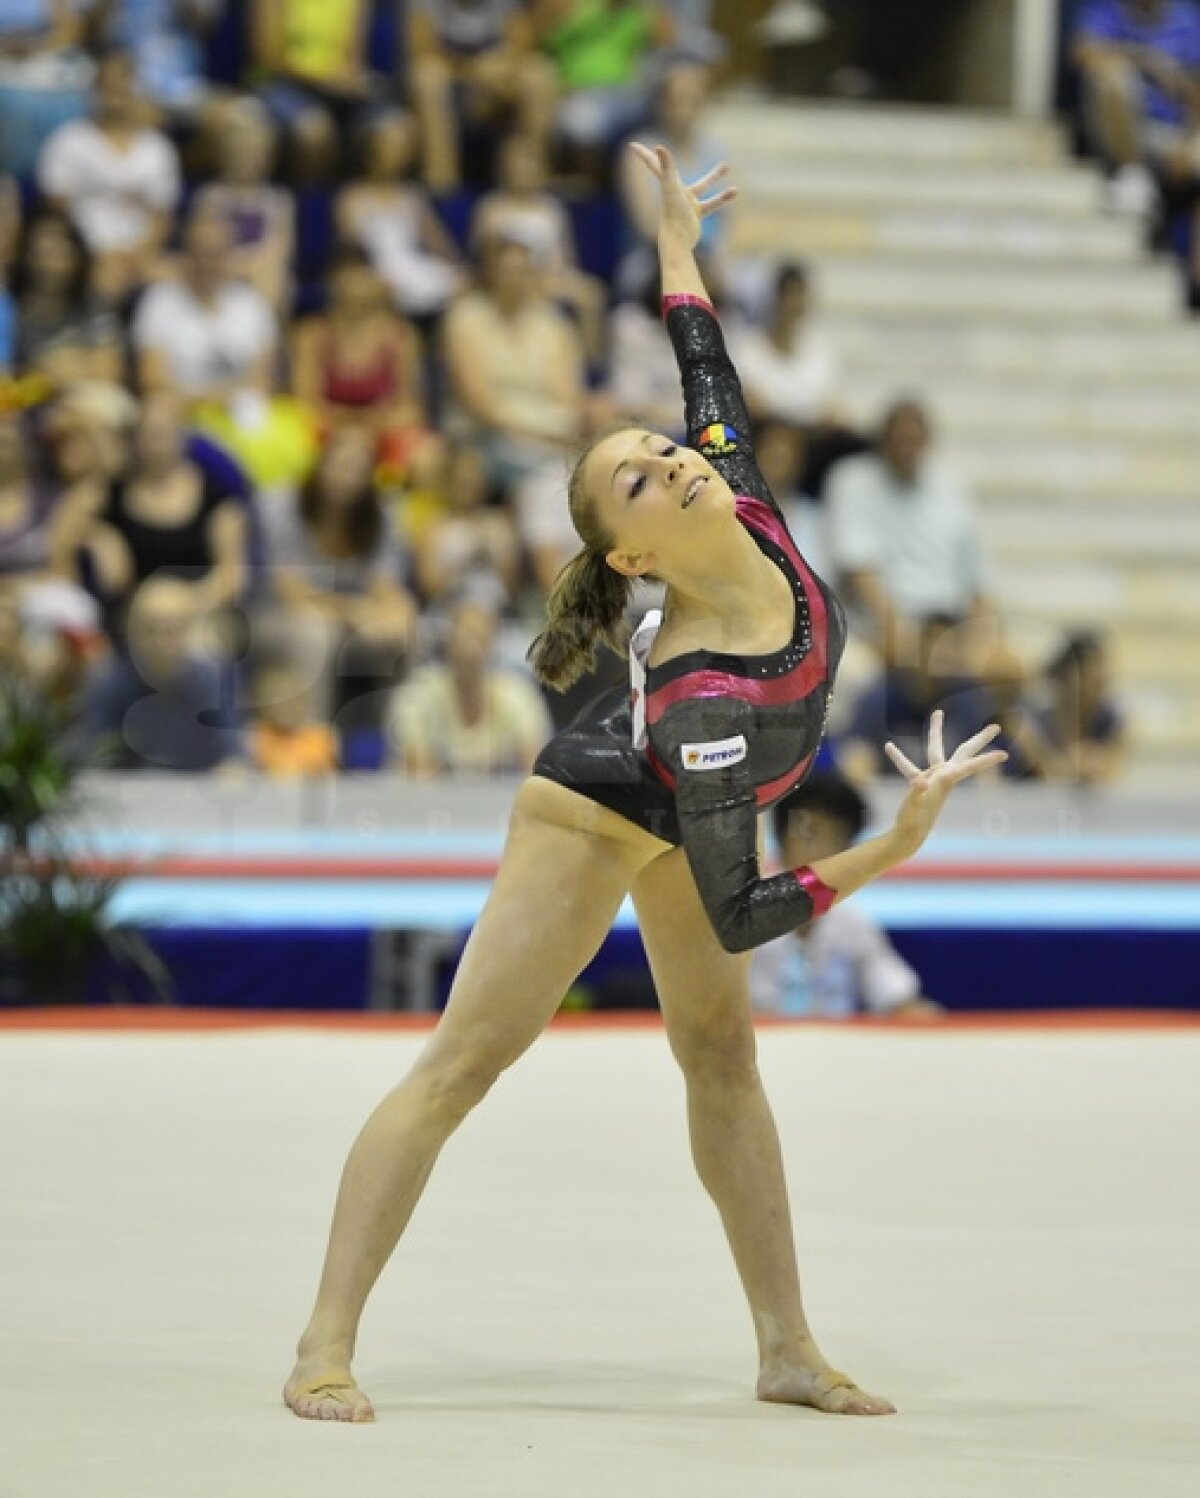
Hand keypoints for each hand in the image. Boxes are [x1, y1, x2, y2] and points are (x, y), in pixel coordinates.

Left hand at [628, 142, 736, 249]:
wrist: (678, 241)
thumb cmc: (673, 213)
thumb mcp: (671, 186)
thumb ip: (666, 166)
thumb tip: (658, 146)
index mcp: (667, 183)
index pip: (653, 163)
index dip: (643, 154)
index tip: (632, 146)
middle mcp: (675, 191)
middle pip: (670, 172)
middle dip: (665, 161)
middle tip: (659, 149)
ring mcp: (686, 203)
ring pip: (702, 186)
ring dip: (714, 176)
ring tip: (727, 165)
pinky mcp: (696, 214)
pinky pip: (711, 204)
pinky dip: (722, 198)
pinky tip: (735, 191)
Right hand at [885, 711, 1007, 851]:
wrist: (910, 834)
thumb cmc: (913, 822)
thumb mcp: (913, 806)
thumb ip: (916, 792)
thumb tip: (918, 782)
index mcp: (945, 780)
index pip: (969, 766)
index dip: (986, 760)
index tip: (1005, 755)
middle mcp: (944, 776)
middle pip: (965, 751)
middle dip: (980, 739)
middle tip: (997, 727)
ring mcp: (934, 777)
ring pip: (937, 750)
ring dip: (935, 732)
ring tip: (937, 713)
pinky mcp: (921, 781)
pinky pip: (909, 765)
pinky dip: (898, 757)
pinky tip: (888, 746)